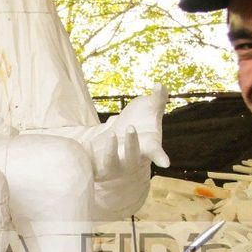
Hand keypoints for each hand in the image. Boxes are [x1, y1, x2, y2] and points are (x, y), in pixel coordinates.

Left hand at [89, 88, 168, 217]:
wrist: (121, 141)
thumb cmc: (140, 123)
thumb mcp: (150, 109)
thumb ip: (157, 98)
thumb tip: (160, 84)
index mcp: (147, 146)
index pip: (155, 152)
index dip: (160, 157)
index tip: (165, 163)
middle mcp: (132, 159)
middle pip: (133, 155)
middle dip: (132, 143)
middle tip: (131, 126)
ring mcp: (116, 165)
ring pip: (112, 163)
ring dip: (110, 151)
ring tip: (111, 134)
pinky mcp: (99, 166)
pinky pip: (92, 163)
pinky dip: (88, 153)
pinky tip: (85, 143)